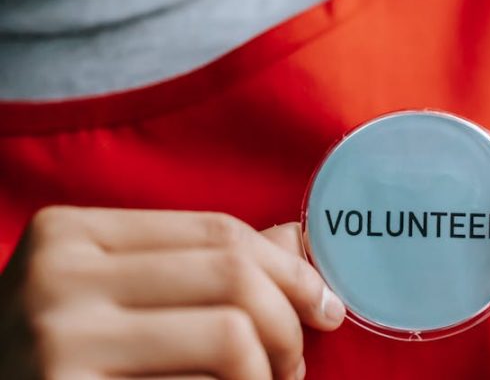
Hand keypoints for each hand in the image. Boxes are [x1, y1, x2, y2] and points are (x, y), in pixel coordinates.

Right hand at [0, 207, 344, 379]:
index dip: (290, 268)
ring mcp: (58, 343)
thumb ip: (201, 263)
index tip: (323, 302)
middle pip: (233, 278)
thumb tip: (296, 240)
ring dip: (270, 371)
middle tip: (296, 361)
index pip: (219, 232)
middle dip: (289, 322)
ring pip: (230, 336)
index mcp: (71, 233)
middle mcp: (56, 278)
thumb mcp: (117, 291)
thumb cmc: (66, 351)